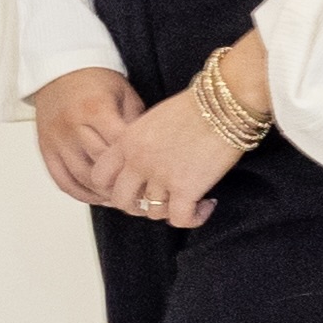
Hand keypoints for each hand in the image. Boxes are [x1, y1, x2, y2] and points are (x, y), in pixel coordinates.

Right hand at [30, 68, 145, 207]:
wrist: (59, 71)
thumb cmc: (95, 80)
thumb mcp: (124, 94)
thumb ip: (135, 124)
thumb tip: (150, 155)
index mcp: (95, 110)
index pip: (119, 147)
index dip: (137, 166)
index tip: (153, 177)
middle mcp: (72, 126)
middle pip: (101, 166)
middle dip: (123, 184)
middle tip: (142, 195)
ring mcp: (56, 140)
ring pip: (81, 178)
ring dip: (103, 193)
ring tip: (122, 199)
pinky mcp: (46, 149)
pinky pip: (62, 180)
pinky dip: (80, 193)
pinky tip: (97, 197)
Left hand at [106, 98, 253, 229]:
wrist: (222, 103)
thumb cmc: (194, 107)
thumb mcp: (152, 120)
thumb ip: (140, 143)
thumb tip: (144, 165)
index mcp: (126, 142)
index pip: (100, 177)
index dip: (114, 188)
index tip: (134, 189)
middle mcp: (137, 161)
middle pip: (122, 201)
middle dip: (139, 206)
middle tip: (160, 201)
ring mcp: (160, 176)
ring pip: (153, 212)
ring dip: (171, 211)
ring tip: (190, 200)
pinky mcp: (186, 188)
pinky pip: (181, 219)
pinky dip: (194, 218)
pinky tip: (206, 204)